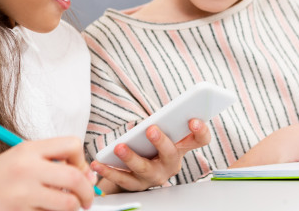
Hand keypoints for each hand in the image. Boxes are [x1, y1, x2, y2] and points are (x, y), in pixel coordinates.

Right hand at [0, 137, 96, 210]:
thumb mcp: (21, 159)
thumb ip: (52, 162)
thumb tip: (89, 175)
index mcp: (28, 149)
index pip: (72, 144)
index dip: (82, 160)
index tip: (79, 171)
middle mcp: (26, 168)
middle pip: (76, 177)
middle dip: (88, 192)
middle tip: (87, 200)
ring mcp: (21, 194)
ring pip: (67, 204)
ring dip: (72, 208)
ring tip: (66, 208)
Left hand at [91, 118, 210, 192]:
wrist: (136, 173)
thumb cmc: (151, 146)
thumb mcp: (161, 134)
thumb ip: (163, 124)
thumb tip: (154, 113)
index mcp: (181, 147)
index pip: (199, 140)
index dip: (200, 131)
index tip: (192, 120)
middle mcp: (170, 164)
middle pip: (170, 154)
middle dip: (161, 142)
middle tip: (151, 129)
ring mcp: (154, 176)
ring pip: (144, 169)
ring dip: (131, 157)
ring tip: (119, 147)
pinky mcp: (136, 185)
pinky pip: (122, 178)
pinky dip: (108, 171)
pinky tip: (98, 163)